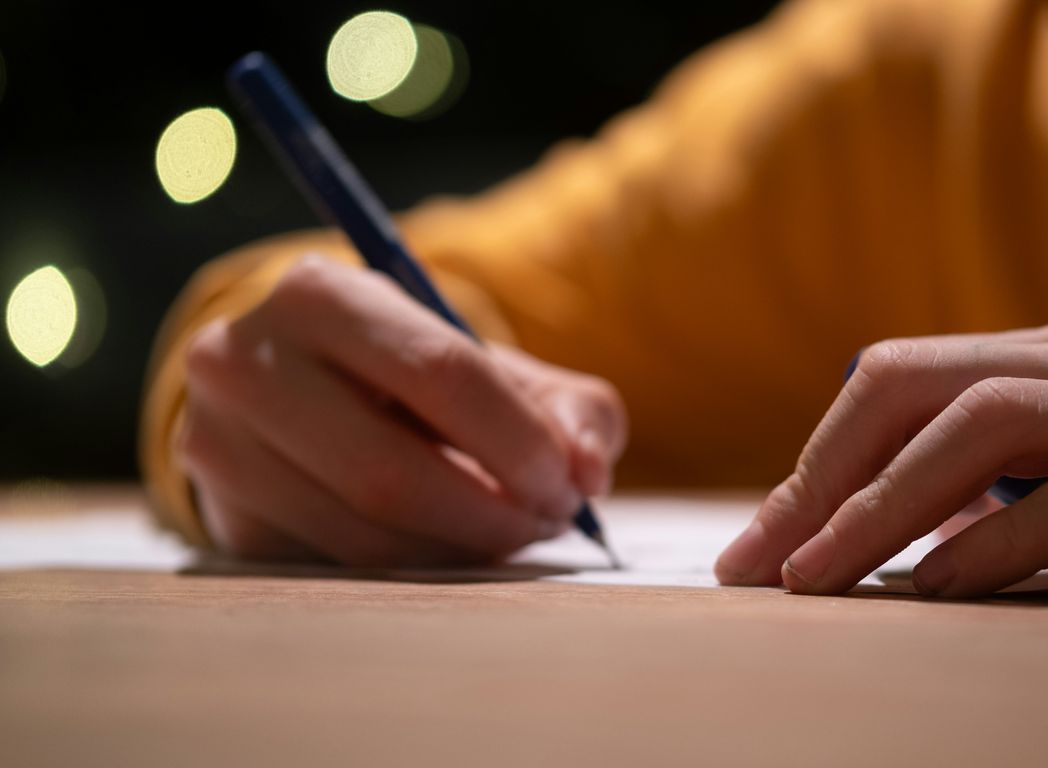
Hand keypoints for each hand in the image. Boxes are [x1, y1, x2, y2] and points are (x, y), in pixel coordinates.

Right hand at [178, 254, 626, 566]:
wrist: (306, 396)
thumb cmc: (418, 378)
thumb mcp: (497, 367)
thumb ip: (568, 408)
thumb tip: (588, 471)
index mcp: (319, 293)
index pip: (440, 371)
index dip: (518, 440)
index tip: (570, 484)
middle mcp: (242, 361)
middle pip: (390, 472)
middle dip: (490, 512)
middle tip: (548, 522)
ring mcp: (218, 445)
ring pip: (363, 533)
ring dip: (459, 550)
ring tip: (511, 533)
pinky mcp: (224, 519)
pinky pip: (337, 569)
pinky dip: (416, 570)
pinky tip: (453, 548)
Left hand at [715, 320, 1047, 595]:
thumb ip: (1021, 457)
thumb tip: (914, 518)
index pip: (898, 377)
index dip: (817, 457)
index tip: (760, 542)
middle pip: (914, 387)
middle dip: (822, 476)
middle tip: (758, 566)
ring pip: (982, 428)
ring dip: (883, 507)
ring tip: (817, 580)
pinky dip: (1002, 539)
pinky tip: (942, 588)